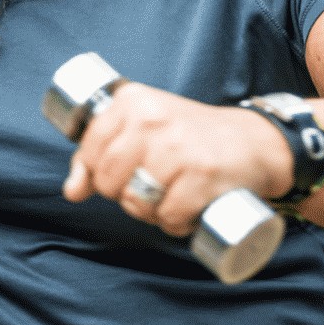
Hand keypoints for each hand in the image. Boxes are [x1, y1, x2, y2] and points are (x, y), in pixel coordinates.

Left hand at [61, 82, 293, 235]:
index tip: (124, 170)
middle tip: (151, 187)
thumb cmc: (190, 136)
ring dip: (152, 213)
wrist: (252, 141)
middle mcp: (151, 119)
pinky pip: (168, 217)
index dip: (99, 171)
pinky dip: (176, 224)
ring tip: (170, 197)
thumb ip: (101, 153)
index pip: (89, 150)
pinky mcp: (201, 174)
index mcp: (132, 101)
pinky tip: (188, 209)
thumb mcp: (143, 129)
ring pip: (136, 202)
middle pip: (108, 181)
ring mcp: (176, 147)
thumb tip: (71, 191)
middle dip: (124, 195)